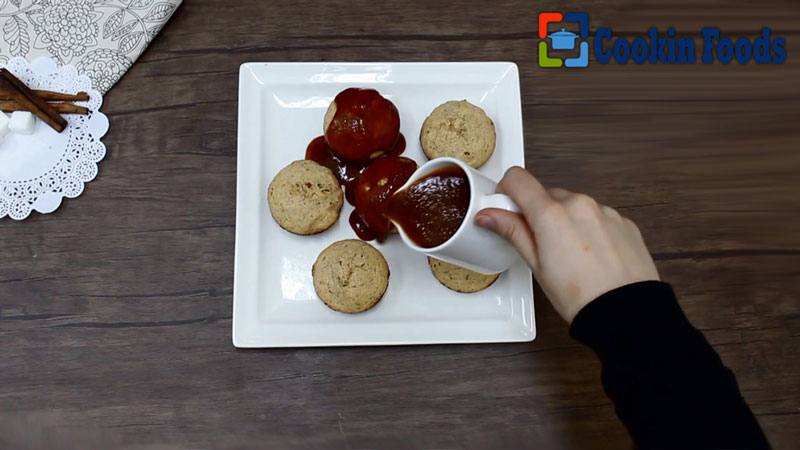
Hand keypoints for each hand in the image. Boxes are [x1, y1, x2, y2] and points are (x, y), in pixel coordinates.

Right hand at [476, 167, 659, 322]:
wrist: (627, 312)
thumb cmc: (581, 296)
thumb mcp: (536, 265)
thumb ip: (512, 231)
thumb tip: (490, 215)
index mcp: (552, 213)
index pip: (518, 178)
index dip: (506, 191)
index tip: (506, 209)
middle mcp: (579, 204)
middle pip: (545, 194)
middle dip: (536, 213)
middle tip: (537, 244)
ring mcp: (604, 210)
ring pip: (572, 205)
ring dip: (563, 220)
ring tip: (567, 255)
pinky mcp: (623, 221)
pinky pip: (596, 215)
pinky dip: (588, 228)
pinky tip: (590, 256)